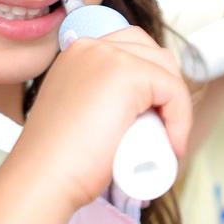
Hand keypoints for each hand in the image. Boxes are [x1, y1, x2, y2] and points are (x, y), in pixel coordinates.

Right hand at [14, 26, 190, 210]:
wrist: (43, 177)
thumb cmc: (58, 162)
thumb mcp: (78, 115)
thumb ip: (94, 102)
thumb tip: (132, 111)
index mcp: (78, 52)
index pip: (133, 50)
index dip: (152, 84)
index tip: (154, 122)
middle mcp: (92, 46)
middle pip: (154, 55)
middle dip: (167, 91)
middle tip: (163, 133)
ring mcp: (108, 55)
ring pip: (167, 74)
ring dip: (176, 108)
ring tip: (166, 144)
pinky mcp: (128, 74)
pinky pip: (174, 90)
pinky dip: (181, 119)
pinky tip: (172, 145)